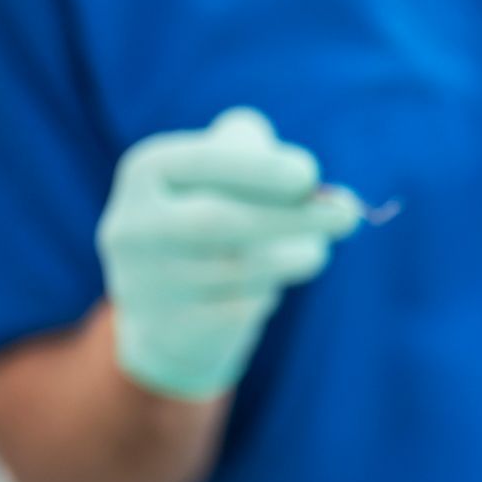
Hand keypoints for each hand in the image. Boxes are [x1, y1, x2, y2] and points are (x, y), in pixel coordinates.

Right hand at [95, 107, 360, 400]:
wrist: (168, 314)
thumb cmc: (211, 219)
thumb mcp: (224, 173)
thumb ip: (258, 152)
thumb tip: (311, 184)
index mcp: (145, 173)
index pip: (197, 162)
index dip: (256, 167)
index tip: (309, 174)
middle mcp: (133, 227)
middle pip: (218, 220)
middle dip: (291, 216)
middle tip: (349, 213)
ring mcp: (147, 283)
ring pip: (238, 269)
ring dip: (294, 255)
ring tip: (316, 248)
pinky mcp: (172, 329)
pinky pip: (240, 308)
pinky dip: (272, 290)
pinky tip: (278, 281)